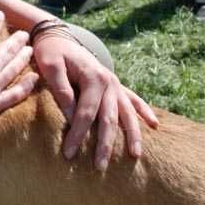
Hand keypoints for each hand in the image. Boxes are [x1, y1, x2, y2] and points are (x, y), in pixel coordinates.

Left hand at [33, 32, 158, 170]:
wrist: (59, 37)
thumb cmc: (51, 53)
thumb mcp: (50, 67)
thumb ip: (62, 90)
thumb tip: (73, 116)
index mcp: (93, 77)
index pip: (85, 113)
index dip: (77, 135)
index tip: (68, 154)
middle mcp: (109, 81)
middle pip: (109, 118)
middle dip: (106, 144)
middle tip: (100, 167)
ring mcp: (115, 84)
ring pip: (127, 113)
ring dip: (132, 135)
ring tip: (135, 156)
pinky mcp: (116, 85)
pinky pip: (134, 99)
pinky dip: (144, 111)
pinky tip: (154, 125)